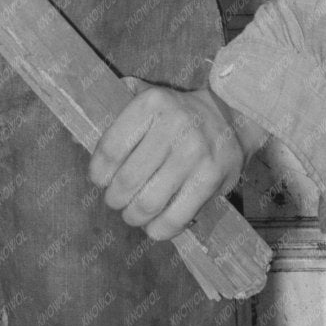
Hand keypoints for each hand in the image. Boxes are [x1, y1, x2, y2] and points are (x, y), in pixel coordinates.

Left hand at [88, 78, 250, 240]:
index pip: (111, 148)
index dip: (99, 172)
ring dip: (133, 216)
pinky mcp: (210, 180)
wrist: (232, 118)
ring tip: (132, 214)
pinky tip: (154, 226)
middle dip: (114, 199)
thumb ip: (123, 100)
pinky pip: (176, 217)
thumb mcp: (153, 95)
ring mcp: (194, 154)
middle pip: (127, 180)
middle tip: (115, 201)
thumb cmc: (180, 113)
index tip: (99, 180)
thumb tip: (93, 107)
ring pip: (148, 202)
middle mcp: (173, 126)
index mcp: (152, 104)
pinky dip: (159, 229)